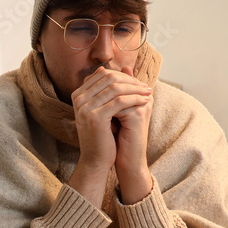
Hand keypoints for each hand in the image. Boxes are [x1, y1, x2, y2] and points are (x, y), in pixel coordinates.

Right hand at [69, 67, 152, 204]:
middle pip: (109, 79)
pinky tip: (145, 102)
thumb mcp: (104, 109)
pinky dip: (134, 99)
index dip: (124, 76)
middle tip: (146, 87)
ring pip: (116, 89)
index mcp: (78, 94)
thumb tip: (122, 68)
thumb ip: (110, 90)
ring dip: (136, 90)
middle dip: (131, 81)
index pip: (103, 75)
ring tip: (149, 93)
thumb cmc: (102, 135)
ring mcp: (85, 107)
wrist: (95, 160)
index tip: (139, 82)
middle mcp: (79, 98)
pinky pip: (119, 102)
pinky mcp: (95, 117)